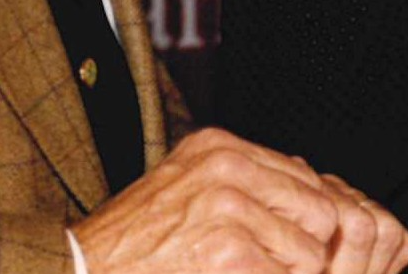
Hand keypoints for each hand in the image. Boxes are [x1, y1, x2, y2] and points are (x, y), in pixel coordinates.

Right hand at [70, 127, 407, 273]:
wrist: (87, 269)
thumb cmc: (134, 240)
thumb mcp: (186, 184)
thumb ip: (243, 179)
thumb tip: (306, 181)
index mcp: (220, 147)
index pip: (306, 179)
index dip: (304, 223)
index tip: (285, 248)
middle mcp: (228, 166)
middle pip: (320, 210)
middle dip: (306, 249)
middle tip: (271, 268)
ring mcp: (228, 208)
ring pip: (309, 252)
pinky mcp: (229, 253)